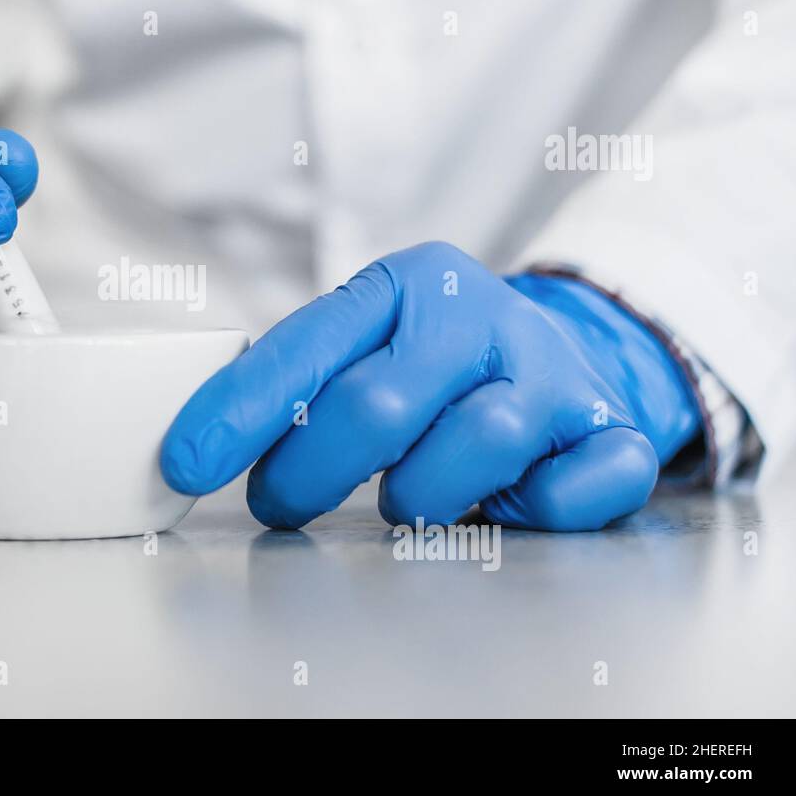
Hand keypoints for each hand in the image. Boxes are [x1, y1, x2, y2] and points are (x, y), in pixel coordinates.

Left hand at [160, 242, 701, 530]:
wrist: (570, 350)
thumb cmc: (436, 360)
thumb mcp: (367, 340)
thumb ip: (298, 379)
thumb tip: (198, 445)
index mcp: (407, 284)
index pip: (309, 346)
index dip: (241, 411)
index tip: (186, 464)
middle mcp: (481, 317)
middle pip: (377, 408)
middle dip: (309, 472)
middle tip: (278, 502)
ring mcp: (553, 372)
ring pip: (471, 449)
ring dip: (420, 497)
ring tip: (406, 498)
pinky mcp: (609, 431)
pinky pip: (566, 494)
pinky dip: (528, 511)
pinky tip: (509, 499)